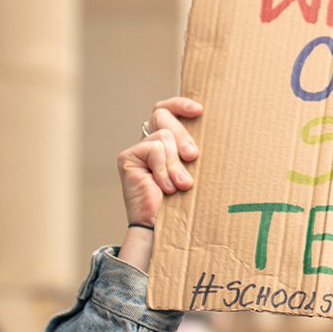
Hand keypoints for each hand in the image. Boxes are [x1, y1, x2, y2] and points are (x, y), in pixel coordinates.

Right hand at [117, 97, 201, 227]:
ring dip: (176, 164)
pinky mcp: (128, 158)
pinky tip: (164, 188)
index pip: (166, 110)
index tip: (199, 110)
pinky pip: (154, 150)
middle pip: (164, 116)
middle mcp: (148, 142)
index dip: (179, 104)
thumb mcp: (193, 169)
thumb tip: (204, 125)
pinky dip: (164, 169)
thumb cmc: (184, 201)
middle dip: (183, 136)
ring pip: (163, 137)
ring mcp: (137, 150)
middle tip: (193, 157)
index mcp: (166, 142)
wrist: (162, 226)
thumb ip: (192, 149)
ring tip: (180, 185)